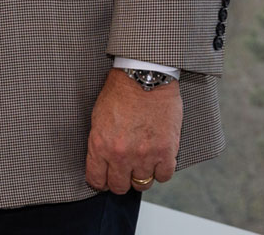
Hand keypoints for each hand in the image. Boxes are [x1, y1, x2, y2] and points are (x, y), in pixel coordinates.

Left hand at [85, 69, 181, 194]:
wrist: (144, 76)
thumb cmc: (120, 92)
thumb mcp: (98, 118)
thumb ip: (99, 144)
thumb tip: (102, 163)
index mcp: (100, 145)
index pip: (97, 181)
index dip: (101, 182)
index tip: (106, 178)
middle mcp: (120, 154)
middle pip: (119, 187)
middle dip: (121, 180)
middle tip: (125, 170)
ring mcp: (144, 155)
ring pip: (142, 184)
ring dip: (142, 174)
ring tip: (143, 161)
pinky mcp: (166, 151)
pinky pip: (164, 176)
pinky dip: (161, 170)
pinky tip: (158, 159)